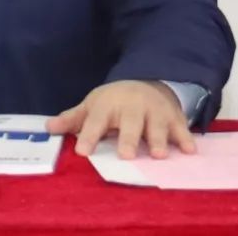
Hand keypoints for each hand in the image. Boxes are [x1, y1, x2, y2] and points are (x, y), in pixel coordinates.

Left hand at [46, 80, 195, 158]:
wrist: (146, 82)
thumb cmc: (114, 102)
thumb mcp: (93, 106)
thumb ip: (73, 119)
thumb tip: (48, 127)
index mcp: (108, 105)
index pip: (96, 121)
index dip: (88, 136)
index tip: (83, 152)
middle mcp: (132, 107)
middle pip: (130, 123)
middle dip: (129, 138)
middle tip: (127, 155)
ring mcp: (154, 111)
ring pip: (157, 126)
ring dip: (158, 139)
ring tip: (158, 154)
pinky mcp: (173, 116)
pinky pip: (181, 127)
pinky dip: (185, 137)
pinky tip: (189, 150)